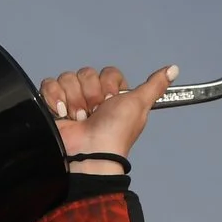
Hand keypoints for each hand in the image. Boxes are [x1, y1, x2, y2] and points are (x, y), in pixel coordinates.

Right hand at [40, 62, 177, 172]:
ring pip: (67, 78)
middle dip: (90, 94)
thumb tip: (173, 69)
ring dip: (74, 100)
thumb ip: (155, 85)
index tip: (110, 102)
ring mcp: (71, 101)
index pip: (107, 72)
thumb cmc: (115, 132)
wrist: (89, 153)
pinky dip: (55, 100)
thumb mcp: (139, 105)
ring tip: (80, 118)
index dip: (108, 85)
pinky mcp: (52, 105)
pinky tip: (64, 115)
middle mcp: (92, 97)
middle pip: (86, 73)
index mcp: (112, 95)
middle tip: (95, 113)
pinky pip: (49, 85)